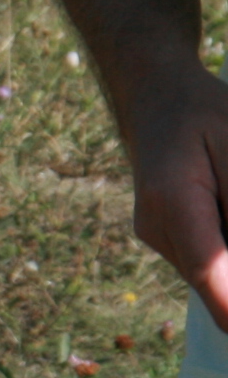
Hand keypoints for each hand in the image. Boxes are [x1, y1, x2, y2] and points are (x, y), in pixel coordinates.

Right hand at [120, 65, 227, 331]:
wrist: (156, 98)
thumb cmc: (207, 113)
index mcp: (172, 202)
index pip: (208, 272)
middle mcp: (157, 230)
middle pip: (214, 279)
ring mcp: (158, 236)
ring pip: (211, 272)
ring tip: (225, 192)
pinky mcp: (166, 237)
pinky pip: (206, 258)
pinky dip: (224, 256)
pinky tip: (222, 204)